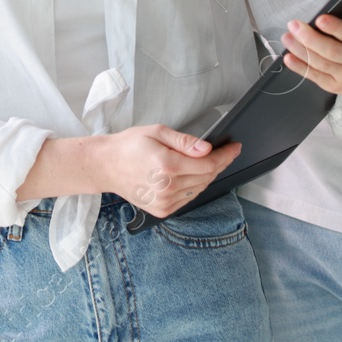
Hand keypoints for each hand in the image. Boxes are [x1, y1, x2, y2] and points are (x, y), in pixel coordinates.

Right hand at [98, 124, 241, 218]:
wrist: (106, 165)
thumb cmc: (129, 146)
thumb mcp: (157, 132)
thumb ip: (184, 141)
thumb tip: (206, 149)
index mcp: (167, 166)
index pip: (208, 164)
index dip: (225, 155)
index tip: (234, 148)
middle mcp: (167, 187)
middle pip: (207, 177)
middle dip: (220, 163)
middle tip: (226, 152)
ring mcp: (165, 202)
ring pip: (200, 188)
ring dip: (208, 175)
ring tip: (208, 161)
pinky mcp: (162, 210)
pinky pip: (188, 198)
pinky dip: (195, 186)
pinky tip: (192, 175)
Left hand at [282, 0, 341, 128]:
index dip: (335, 28)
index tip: (320, 19)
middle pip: (331, 51)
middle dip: (310, 38)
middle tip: (293, 25)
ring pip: (320, 63)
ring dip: (300, 50)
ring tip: (287, 37)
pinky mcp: (335, 86)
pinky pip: (315, 77)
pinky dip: (300, 68)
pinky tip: (288, 58)